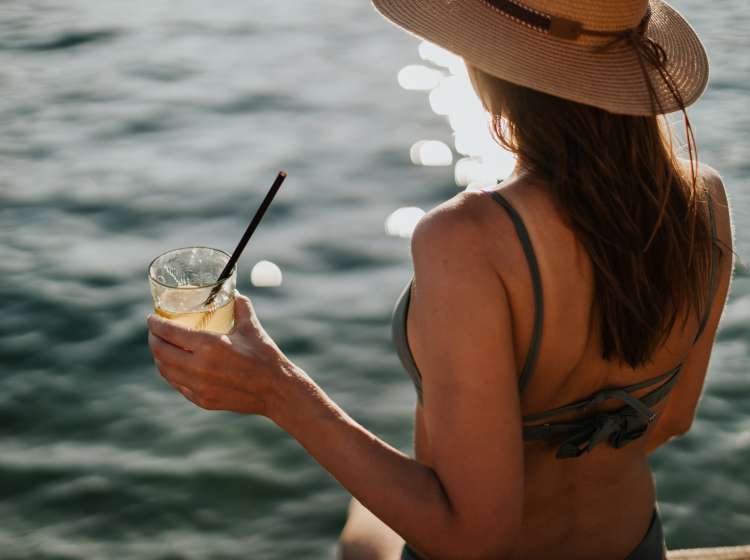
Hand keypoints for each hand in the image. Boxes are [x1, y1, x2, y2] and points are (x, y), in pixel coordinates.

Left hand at [147, 291, 299, 417]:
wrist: (276, 390)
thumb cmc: (265, 356)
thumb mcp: (251, 326)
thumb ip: (240, 305)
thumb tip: (232, 291)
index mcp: (209, 345)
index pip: (169, 332)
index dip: (155, 323)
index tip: (152, 317)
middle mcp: (199, 367)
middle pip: (160, 351)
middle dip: (153, 338)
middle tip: (155, 331)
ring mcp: (198, 386)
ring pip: (165, 370)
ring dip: (159, 357)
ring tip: (161, 347)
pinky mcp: (202, 400)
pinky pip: (178, 385)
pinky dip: (172, 373)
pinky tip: (175, 366)